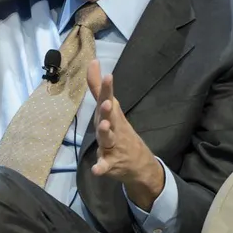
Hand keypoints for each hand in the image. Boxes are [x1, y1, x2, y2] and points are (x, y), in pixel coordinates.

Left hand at [87, 61, 164, 209]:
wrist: (140, 164)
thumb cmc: (119, 130)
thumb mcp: (110, 108)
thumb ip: (98, 88)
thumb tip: (92, 63)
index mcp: (112, 115)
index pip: (107, 99)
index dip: (106, 88)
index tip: (108, 74)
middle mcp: (114, 128)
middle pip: (110, 117)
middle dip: (107, 110)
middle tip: (108, 102)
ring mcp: (113, 145)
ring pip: (108, 138)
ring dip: (105, 132)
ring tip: (104, 126)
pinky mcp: (111, 162)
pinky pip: (105, 165)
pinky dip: (101, 167)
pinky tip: (96, 169)